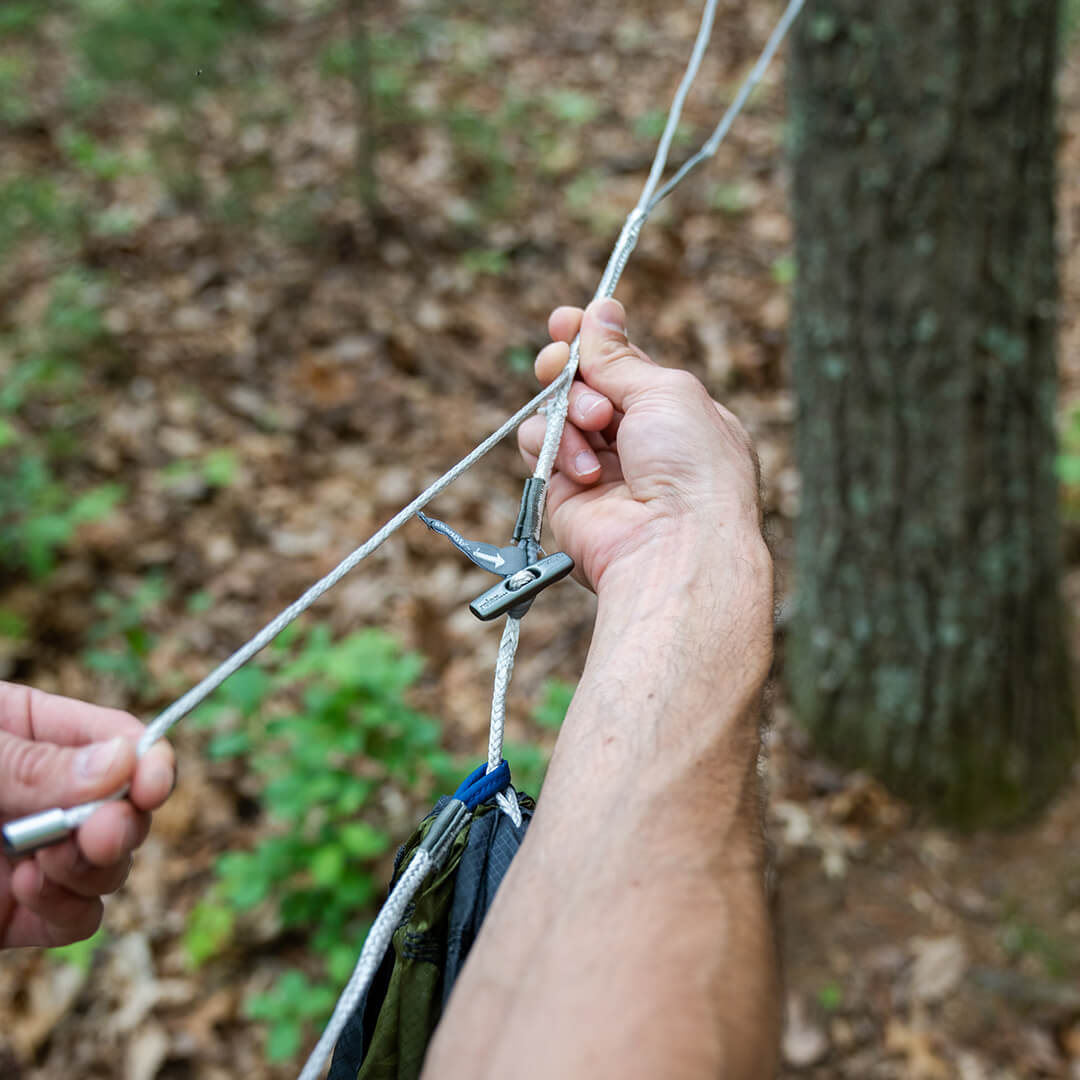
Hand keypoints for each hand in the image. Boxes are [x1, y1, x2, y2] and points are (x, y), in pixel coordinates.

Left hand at [0, 682, 174, 947]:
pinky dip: (68, 909)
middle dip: (125, 823)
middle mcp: (46, 796)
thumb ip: (31, 762)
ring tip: (41, 864)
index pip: (120, 741)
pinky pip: (79, 919)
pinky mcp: (20, 916)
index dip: (150, 761)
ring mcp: (37, 857)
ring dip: (94, 867)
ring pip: (113, 865)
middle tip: (101, 836)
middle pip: (131, 807)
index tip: (154, 784)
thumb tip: (123, 762)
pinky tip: (24, 891)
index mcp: (32, 734)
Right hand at [518, 298, 765, 594]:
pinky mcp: (565, 491)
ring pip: (558, 411)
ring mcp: (600, 466)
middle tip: (560, 360)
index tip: (567, 320)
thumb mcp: (666, 390)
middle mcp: (638, 440)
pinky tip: (582, 468)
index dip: (594, 339)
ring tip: (594, 425)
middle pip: (585, 384)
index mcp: (675, 413)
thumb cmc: (691, 468)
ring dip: (569, 409)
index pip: (625, 365)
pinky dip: (552, 444)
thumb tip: (600, 311)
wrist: (672, 544)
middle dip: (570, 367)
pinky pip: (538, 446)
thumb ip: (620, 357)